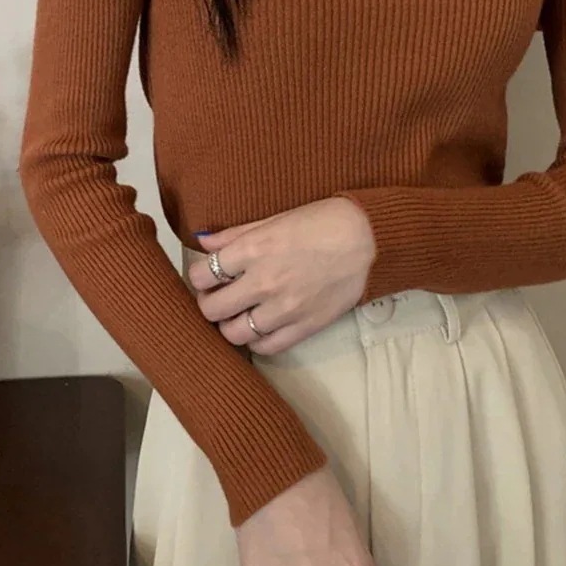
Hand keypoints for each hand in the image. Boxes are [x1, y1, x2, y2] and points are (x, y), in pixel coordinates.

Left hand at [187, 197, 375, 354]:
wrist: (368, 239)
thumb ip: (235, 234)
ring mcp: (284, 308)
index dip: (198, 277)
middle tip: (218, 297)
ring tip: (238, 315)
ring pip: (235, 334)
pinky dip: (258, 341)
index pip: (202, 274)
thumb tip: (203, 242)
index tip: (206, 276)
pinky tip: (261, 327)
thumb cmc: (321, 222)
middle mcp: (263, 282)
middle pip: (212, 309)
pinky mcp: (304, 326)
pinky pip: (267, 347)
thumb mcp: (274, 219)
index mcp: (253, 250)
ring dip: (230, 326)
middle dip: (209, 303)